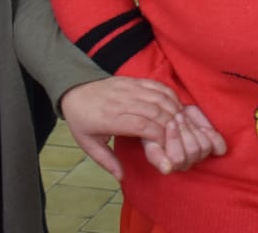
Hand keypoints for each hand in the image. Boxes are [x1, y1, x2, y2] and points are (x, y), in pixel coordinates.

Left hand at [59, 77, 224, 178]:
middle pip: (155, 112)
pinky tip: (176, 107)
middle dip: (171, 126)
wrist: (75, 91)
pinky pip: (158, 86)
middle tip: (180, 139)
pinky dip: (171, 96)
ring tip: (182, 125)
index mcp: (110, 119)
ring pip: (159, 98)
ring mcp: (130, 88)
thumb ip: (106, 161)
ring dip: (174, 111)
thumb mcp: (88, 144)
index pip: (142, 125)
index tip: (167, 147)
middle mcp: (122, 102)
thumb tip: (122, 177)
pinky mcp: (135, 80)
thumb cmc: (82, 120)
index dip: (158, 136)